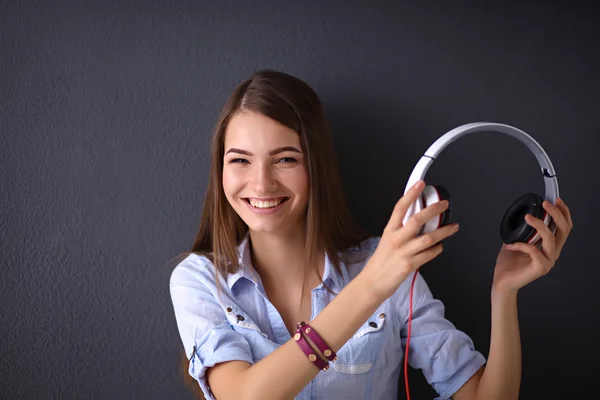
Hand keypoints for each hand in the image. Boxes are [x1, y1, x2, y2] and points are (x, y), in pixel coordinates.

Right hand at [361, 180, 459, 299]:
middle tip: (444, 204)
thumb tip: (419, 220)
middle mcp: (397, 239)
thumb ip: (402, 230)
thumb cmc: (381, 262)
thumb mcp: (387, 241)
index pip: (400, 207)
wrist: (373, 282)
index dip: (411, 194)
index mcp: (390, 231)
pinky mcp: (410, 264)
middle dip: (433, 210)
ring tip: (453, 227)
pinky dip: (437, 250)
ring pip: (428, 238)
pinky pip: (429, 254)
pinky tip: (440, 247)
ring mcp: (404, 252)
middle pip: (417, 219)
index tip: (420, 184)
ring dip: (444, 232)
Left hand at [492, 197, 572, 293]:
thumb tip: (519, 215)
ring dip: (539, 224)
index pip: (564, 227)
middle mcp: (552, 253)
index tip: (555, 200)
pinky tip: (509, 245)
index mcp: (549, 246)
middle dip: (556, 214)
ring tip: (527, 217)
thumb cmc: (508, 264)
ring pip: (550, 238)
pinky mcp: (540, 268)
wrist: (502, 282)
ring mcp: (548, 261)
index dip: (563, 213)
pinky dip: (520, 244)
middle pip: (563, 230)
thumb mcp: (515, 241)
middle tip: (544, 204)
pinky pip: (533, 250)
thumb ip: (521, 231)